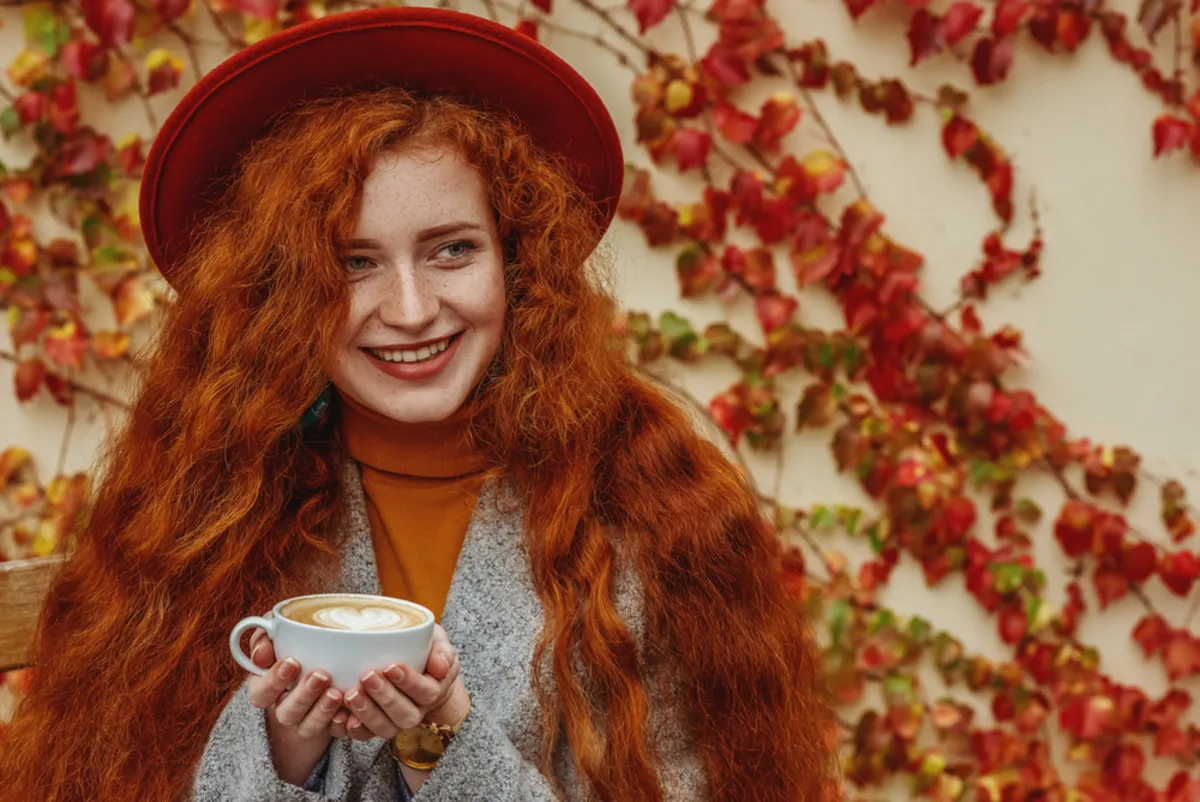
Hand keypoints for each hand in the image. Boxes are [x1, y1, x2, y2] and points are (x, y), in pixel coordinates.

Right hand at [245, 627, 347, 784]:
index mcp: (266, 688)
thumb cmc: (292, 643)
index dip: (274, 681)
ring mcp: (306, 720)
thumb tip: (261, 656)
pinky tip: (348, 715)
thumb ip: (263, 638)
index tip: (292, 662)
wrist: (322, 660)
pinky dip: (340, 726)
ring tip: (336, 693)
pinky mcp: (329, 726)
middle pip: (287, 713)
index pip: (261, 693)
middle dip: (303, 696)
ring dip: (321, 712)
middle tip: (321, 675)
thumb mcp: (274, 634)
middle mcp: (284, 707)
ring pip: (308, 727)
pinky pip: (333, 733)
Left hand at [342, 624, 470, 741]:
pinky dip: (351, 729)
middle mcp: (415, 711)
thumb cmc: (425, 651)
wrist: (414, 670)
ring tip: (350, 694)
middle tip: (367, 676)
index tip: (391, 666)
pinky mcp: (373, 727)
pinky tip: (339, 716)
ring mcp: (393, 721)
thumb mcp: (438, 642)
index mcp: (433, 690)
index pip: (425, 692)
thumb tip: (440, 666)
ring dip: (367, 713)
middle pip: (404, 714)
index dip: (409, 682)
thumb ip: (442, 650)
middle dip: (385, 697)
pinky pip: (363, 735)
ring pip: (384, 728)